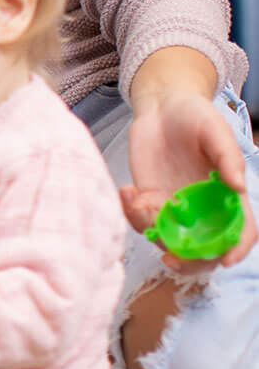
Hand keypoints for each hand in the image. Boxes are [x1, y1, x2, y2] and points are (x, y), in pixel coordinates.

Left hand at [123, 90, 256, 270]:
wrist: (160, 106)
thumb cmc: (195, 115)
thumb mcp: (214, 130)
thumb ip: (227, 157)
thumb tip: (240, 187)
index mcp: (229, 195)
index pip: (240, 230)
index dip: (237, 249)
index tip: (225, 260)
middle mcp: (204, 208)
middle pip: (203, 249)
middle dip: (188, 262)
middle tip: (169, 258)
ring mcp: (175, 206)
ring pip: (167, 239)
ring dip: (151, 231)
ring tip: (137, 198)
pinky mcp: (148, 200)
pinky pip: (141, 220)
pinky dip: (131, 213)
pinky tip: (128, 190)